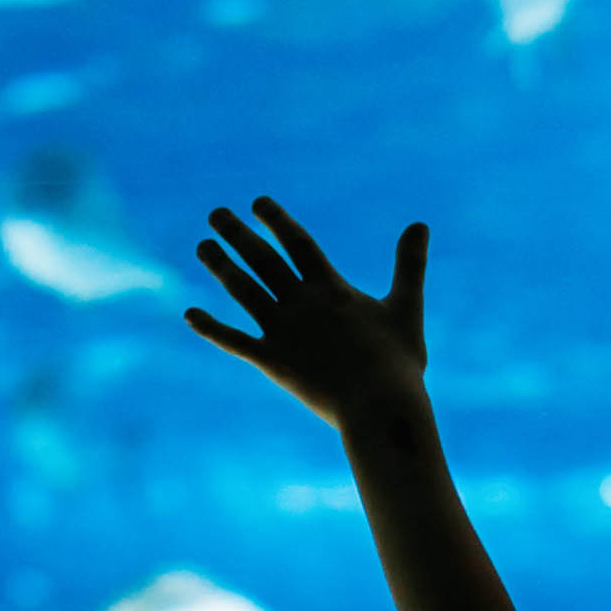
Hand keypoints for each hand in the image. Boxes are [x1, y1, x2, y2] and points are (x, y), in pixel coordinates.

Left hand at [187, 198, 431, 435]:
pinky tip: (189, 315)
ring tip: (202, 247)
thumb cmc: (399, 363)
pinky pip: (234, 341)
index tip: (256, 202)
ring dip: (220, 267)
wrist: (380, 408)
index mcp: (332, 288)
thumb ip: (410, 265)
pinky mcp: (272, 362)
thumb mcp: (407, 308)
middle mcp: (301, 303)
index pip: (298, 243)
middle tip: (215, 213)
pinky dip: (211, 328)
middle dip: (237, 234)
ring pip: (243, 291)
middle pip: (262, 260)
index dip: (276, 220)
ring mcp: (283, 332)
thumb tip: (421, 224)